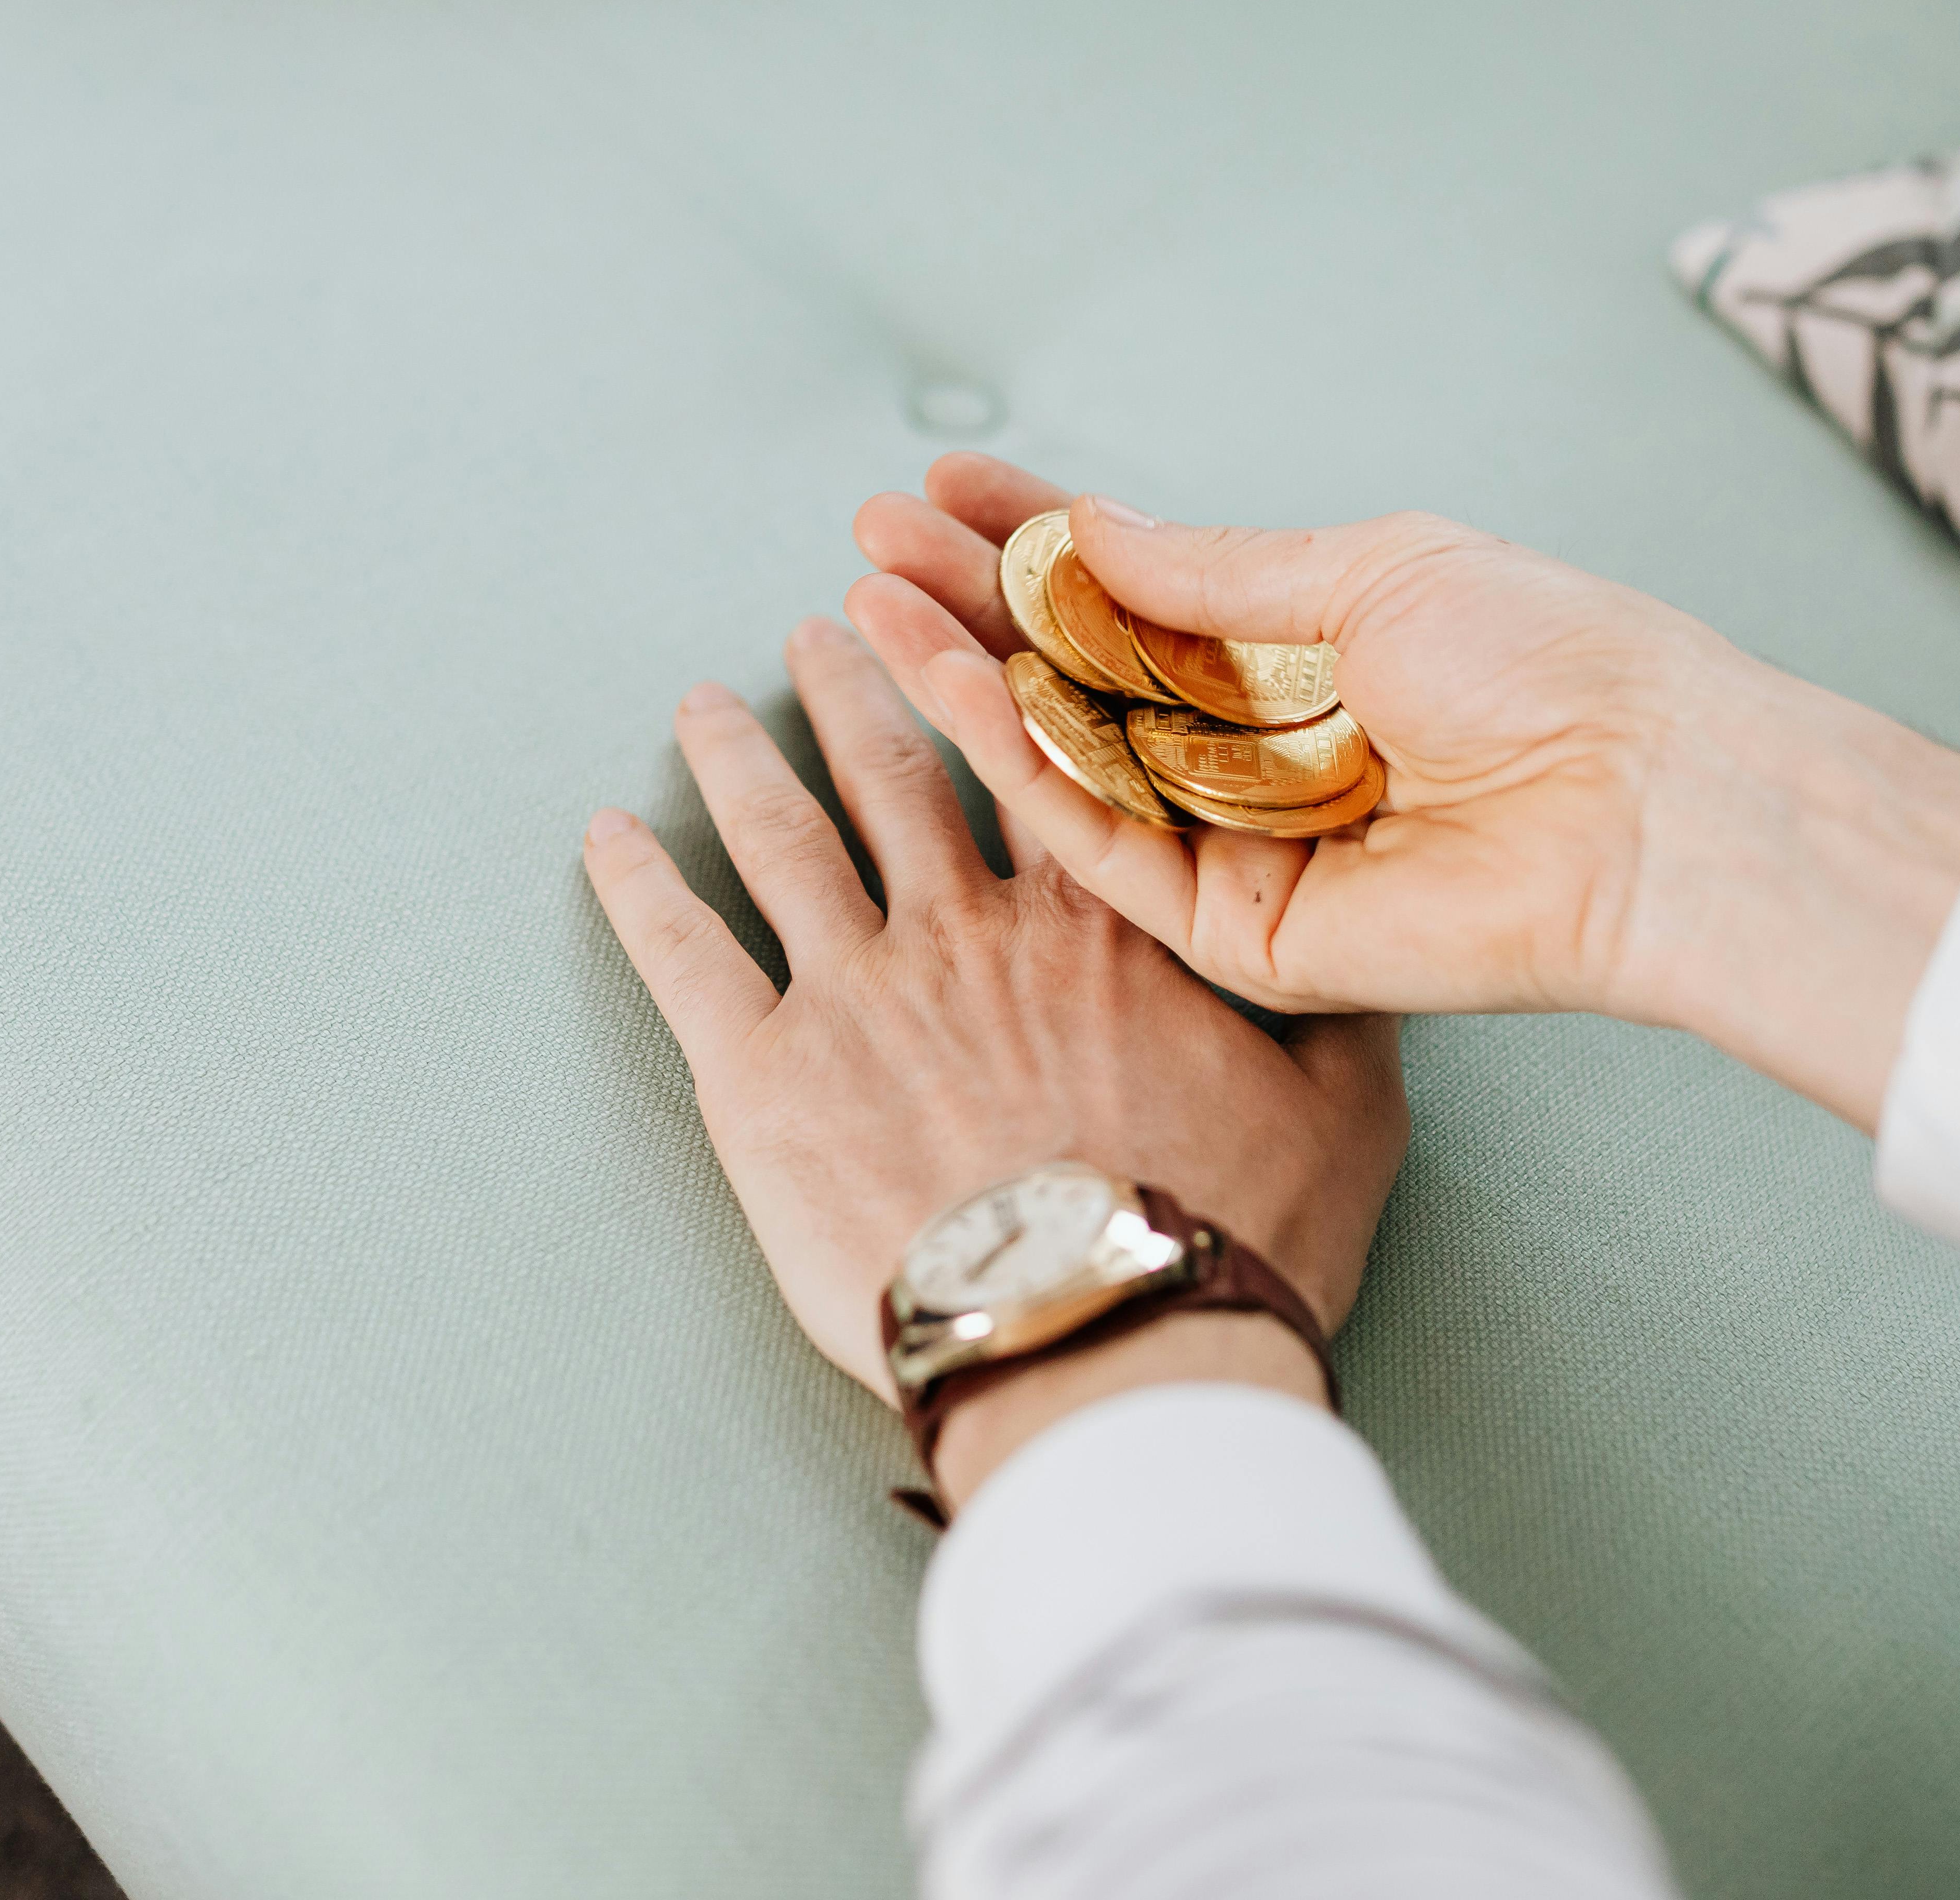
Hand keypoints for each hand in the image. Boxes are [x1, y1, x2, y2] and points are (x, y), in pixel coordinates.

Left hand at [582, 618, 1407, 1495]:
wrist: (1103, 1338)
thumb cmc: (1227, 1239)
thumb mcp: (1342, 1115)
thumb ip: (1338, 1015)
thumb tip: (1355, 951)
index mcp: (1093, 922)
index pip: (1032, 762)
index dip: (991, 685)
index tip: (961, 623)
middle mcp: (966, 928)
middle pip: (895, 773)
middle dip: (858, 683)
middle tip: (825, 622)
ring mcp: (856, 991)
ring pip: (783, 837)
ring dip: (740, 756)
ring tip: (705, 702)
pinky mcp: (762, 1074)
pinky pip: (682, 954)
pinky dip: (637, 886)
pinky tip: (604, 835)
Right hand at [848, 458, 1959, 1128]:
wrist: (1645, 794)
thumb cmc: (1546, 663)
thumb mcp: (1366, 570)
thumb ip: (1214, 570)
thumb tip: (1089, 528)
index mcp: (1301, 658)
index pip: (1134, 598)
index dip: (1035, 541)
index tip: (941, 486)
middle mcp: (1259, 754)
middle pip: (1081, 682)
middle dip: (972, 609)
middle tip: (867, 543)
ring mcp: (1243, 847)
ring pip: (1072, 767)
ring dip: (968, 685)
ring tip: (870, 606)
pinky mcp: (1240, 936)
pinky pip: (1109, 851)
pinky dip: (1031, 773)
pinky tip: (965, 694)